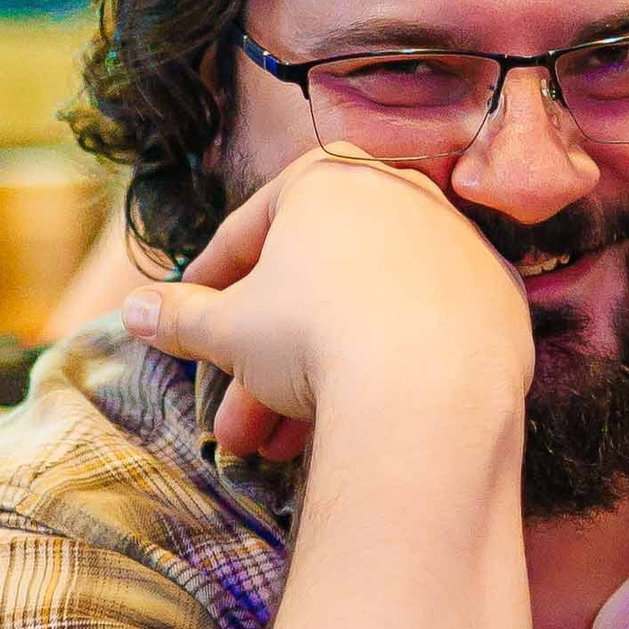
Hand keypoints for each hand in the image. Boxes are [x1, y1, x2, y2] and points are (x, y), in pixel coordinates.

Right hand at [121, 148, 532, 460]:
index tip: (189, 325)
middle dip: (263, 365)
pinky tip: (355, 425)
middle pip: (313, 287)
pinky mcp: (498, 296)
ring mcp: (456, 243)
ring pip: (367, 315)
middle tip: (235, 424)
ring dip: (315, 381)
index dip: (210, 287)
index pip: (250, 232)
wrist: (428, 387)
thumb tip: (131, 310)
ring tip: (279, 450)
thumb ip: (180, 316)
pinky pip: (425, 335)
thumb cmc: (314, 338)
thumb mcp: (226, 330)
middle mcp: (398, 193)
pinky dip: (389, 372)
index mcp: (326, 177)